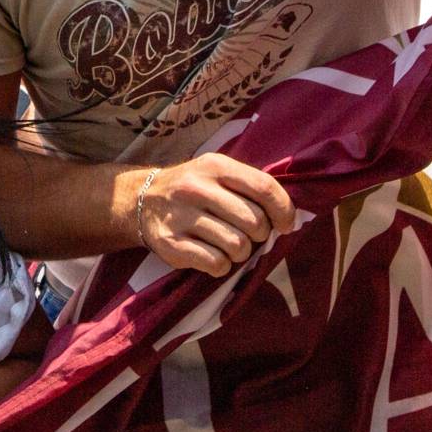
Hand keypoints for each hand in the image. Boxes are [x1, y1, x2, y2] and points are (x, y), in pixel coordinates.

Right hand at [128, 154, 294, 276]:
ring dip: (241, 252)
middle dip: (260, 235)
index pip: (263, 187)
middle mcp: (196, 188)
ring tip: (229, 245)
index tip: (285, 225)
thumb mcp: (218, 173)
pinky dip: (222, 265)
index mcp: (215, 166)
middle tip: (249, 235)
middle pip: (254, 222)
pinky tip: (214, 256)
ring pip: (237, 245)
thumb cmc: (195, 189)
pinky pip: (216, 263)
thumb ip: (250, 187)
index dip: (283, 210)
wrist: (142, 200)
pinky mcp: (171, 244)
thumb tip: (288, 217)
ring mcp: (181, 216)